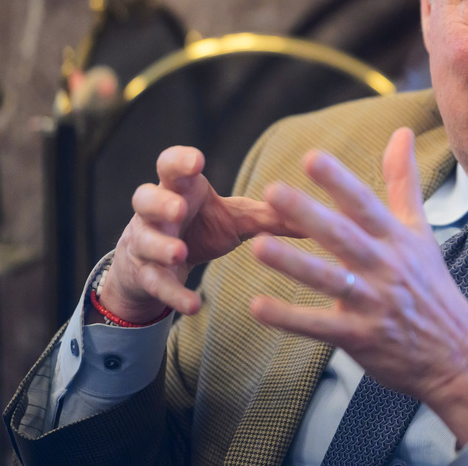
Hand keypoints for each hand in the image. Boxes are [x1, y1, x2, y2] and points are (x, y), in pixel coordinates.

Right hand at [100, 146, 295, 322]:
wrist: (162, 262)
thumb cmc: (203, 227)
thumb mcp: (237, 218)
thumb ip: (272, 215)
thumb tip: (323, 215)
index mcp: (181, 188)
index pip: (170, 165)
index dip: (179, 161)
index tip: (197, 162)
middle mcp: (157, 211)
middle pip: (145, 197)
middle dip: (161, 202)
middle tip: (180, 207)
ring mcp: (147, 242)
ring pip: (144, 240)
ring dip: (161, 246)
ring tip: (179, 252)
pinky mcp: (147, 275)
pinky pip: (156, 283)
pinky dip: (174, 294)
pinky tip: (193, 306)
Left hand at [248, 128, 467, 444]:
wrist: (456, 355)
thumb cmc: (432, 288)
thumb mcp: (421, 232)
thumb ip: (404, 182)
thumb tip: (401, 132)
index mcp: (397, 240)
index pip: (366, 205)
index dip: (339, 182)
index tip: (313, 158)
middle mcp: (385, 268)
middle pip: (343, 237)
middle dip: (308, 215)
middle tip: (273, 192)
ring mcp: (372, 304)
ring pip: (329, 281)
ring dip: (293, 264)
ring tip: (259, 246)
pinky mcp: (360, 338)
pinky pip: (319, 327)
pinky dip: (289, 318)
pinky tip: (257, 306)